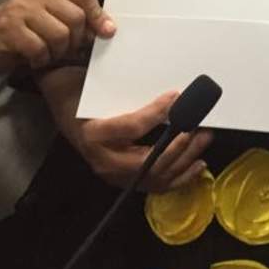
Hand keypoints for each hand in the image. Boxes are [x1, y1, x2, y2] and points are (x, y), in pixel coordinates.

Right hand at [0, 0, 115, 73]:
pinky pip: (40, 49)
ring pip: (60, 35)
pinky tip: (33, 59)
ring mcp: (20, 9)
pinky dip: (40, 59)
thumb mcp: (46, 17)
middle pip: (76, 17)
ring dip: (58, 52)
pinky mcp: (9, 29)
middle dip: (76, 40)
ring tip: (47, 54)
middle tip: (66, 50)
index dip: (99, 15)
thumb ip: (70, 17)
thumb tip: (105, 28)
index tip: (107, 33)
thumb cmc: (17, 31)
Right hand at [60, 89, 211, 192]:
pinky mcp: (124, 179)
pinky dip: (179, 176)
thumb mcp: (94, 83)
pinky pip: (155, 184)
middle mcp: (103, 161)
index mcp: (94, 134)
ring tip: (205, 138)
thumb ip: (123, 85)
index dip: (157, 113)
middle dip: (180, 145)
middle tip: (201, 125)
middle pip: (148, 161)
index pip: (131, 127)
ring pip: (155, 176)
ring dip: (185, 159)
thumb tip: (161, 84)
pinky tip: (197, 164)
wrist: (63, 106)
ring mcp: (114, 174)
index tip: (177, 97)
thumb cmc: (78, 91)